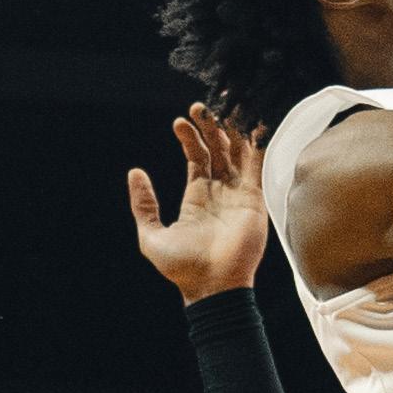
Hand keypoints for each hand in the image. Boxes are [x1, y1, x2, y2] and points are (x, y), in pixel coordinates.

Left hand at [128, 104, 269, 305]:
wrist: (212, 285)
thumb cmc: (181, 266)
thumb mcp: (150, 235)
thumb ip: (144, 204)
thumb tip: (135, 172)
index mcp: (196, 197)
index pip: (196, 159)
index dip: (189, 139)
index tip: (180, 121)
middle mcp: (219, 191)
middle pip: (217, 151)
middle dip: (210, 128)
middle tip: (201, 107)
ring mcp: (239, 193)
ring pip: (237, 153)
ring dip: (231, 131)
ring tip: (224, 108)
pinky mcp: (255, 198)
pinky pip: (257, 166)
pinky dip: (256, 145)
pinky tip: (253, 125)